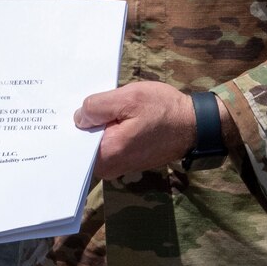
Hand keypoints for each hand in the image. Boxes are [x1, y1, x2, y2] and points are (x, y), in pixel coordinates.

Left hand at [74, 82, 199, 180]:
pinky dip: (109, 133)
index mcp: (108, 153)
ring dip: (98, 128)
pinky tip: (116, 118)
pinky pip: (108, 147)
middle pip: (82, 146)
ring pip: (96, 145)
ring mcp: (119, 167)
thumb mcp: (129, 97)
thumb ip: (98, 106)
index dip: (73, 124)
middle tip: (91, 105)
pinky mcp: (127, 162)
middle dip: (84, 126)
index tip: (74, 109)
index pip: (73, 143)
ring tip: (105, 108)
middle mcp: (110, 168)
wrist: (193, 125)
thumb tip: (79, 117)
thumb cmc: (163, 110)